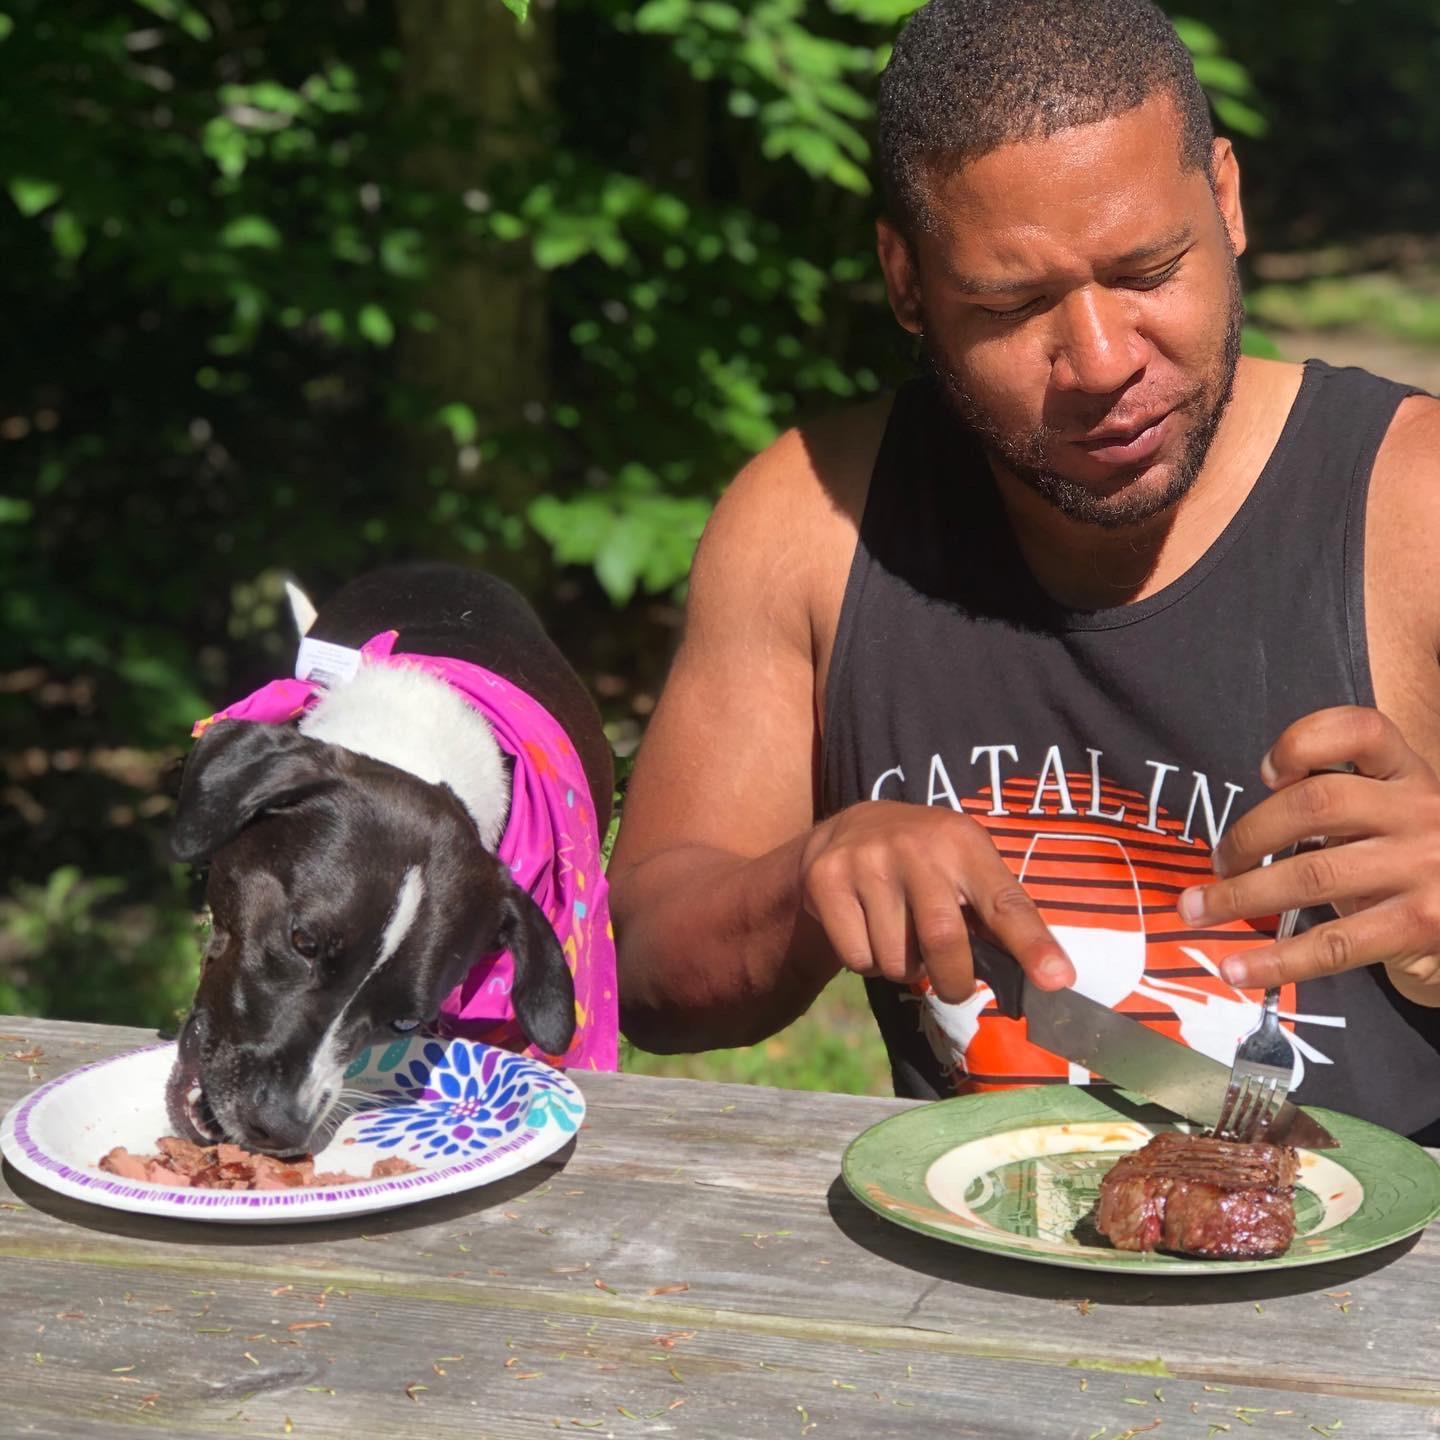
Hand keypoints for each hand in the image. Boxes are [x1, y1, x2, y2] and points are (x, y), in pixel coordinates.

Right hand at [798, 800, 1074, 1001]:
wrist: (849, 828)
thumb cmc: (927, 861)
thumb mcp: (968, 869)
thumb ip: (1002, 916)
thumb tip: (1051, 979)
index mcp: (963, 843)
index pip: (1004, 902)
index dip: (1032, 944)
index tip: (1057, 980)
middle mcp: (915, 846)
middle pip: (943, 942)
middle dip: (953, 981)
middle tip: (953, 985)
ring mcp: (866, 860)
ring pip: (894, 959)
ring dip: (904, 968)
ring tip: (900, 937)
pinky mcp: (826, 880)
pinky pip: (857, 958)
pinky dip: (867, 962)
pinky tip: (867, 928)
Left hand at [1177, 706, 1439, 997]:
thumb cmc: (1407, 858)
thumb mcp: (1388, 811)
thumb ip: (1337, 798)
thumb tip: (1246, 827)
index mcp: (1408, 773)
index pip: (1361, 730)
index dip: (1304, 743)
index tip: (1267, 773)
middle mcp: (1422, 811)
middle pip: (1315, 803)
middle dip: (1248, 834)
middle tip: (1217, 862)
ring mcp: (1424, 868)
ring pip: (1312, 875)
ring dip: (1239, 896)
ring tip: (1197, 910)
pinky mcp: (1419, 926)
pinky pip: (1334, 944)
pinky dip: (1276, 960)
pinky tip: (1236, 969)